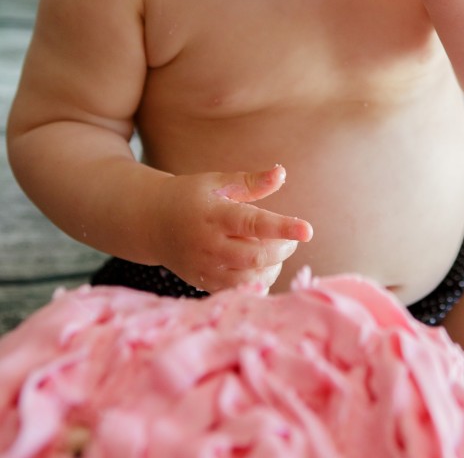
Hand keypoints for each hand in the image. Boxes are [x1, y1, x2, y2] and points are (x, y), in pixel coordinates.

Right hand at [152, 164, 312, 292]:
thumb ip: (251, 182)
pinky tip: (261, 265)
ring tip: (274, 249)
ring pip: (250, 277)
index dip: (283, 227)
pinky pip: (239, 291)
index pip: (254, 223)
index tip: (308, 229)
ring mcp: (205, 268)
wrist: (152, 222)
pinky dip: (257, 280)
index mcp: (215, 215)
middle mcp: (209, 245)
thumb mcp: (218, 182)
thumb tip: (281, 173)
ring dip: (272, 266)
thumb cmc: (191, 196)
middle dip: (283, 248)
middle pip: (256, 256)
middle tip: (291, 238)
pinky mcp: (203, 284)